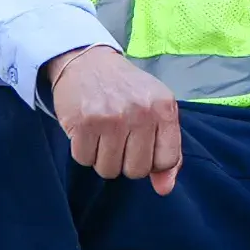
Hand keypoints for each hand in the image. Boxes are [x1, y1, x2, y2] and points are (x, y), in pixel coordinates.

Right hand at [48, 44, 184, 194]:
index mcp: (164, 107)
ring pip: (108, 170)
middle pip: (136, 171)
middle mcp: (141, 112)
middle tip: (118, 138)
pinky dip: (83, 151)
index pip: (166, 161)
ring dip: (102, 158)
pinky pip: (84, 160)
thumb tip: (165, 189)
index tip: (141, 145)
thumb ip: (167, 150)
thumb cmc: (126, 90)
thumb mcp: (155, 111)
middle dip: (125, 161)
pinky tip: (87, 130)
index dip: (151, 160)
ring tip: (102, 134)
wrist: (87, 61)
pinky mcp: (84, 122)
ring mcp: (112, 117)